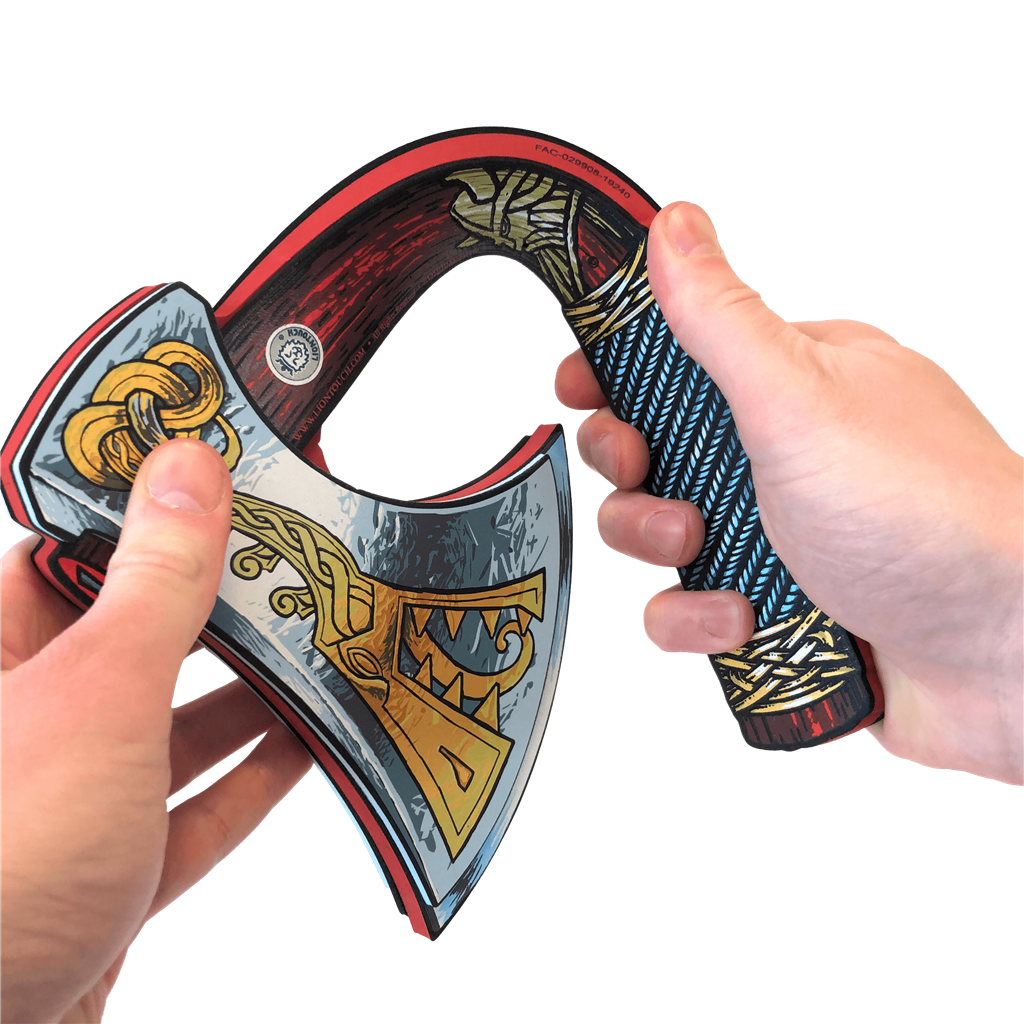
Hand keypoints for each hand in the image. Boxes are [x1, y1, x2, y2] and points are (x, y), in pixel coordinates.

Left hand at [0, 439, 313, 1022]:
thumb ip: (154, 585)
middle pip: (135, 648)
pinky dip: (248, 785)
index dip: (141, 517)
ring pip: (170, 735)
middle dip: (215, 616)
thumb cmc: (2, 861)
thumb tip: (187, 468)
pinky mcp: (109, 880)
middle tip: (292, 573)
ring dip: (246, 702)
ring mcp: (71, 811)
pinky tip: (304, 751)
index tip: (217, 484)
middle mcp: (28, 732)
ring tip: (318, 655)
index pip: (67, 560)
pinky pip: (192, 818)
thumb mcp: (98, 693)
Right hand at [556, 201, 1022, 785]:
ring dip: (658, 544)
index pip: (678, 356)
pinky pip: (687, 607)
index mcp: (794, 382)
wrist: (1006, 654)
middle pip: (653, 445)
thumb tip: (675, 226)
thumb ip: (721, 318)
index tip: (580, 386)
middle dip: (632, 465)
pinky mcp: (772, 605)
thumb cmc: (927, 512)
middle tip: (649, 468)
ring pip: (658, 531)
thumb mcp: (801, 397)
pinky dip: (696, 616)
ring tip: (703, 547)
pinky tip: (740, 615)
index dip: (617, 371)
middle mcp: (783, 454)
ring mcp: (776, 532)